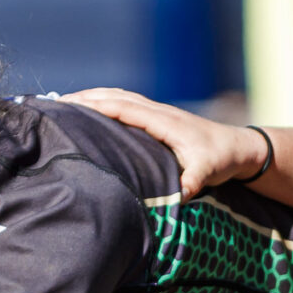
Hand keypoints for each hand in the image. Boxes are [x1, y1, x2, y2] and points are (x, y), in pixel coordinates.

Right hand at [61, 87, 264, 197]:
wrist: (240, 148)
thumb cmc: (223, 159)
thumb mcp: (208, 173)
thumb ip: (191, 183)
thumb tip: (177, 196)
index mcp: (162, 120)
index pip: (120, 106)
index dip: (92, 104)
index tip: (66, 106)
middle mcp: (157, 111)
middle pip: (113, 96)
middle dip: (83, 97)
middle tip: (52, 103)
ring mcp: (157, 112)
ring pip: (118, 97)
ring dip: (92, 97)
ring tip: (63, 104)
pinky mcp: (158, 117)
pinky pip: (125, 103)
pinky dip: (105, 102)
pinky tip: (92, 110)